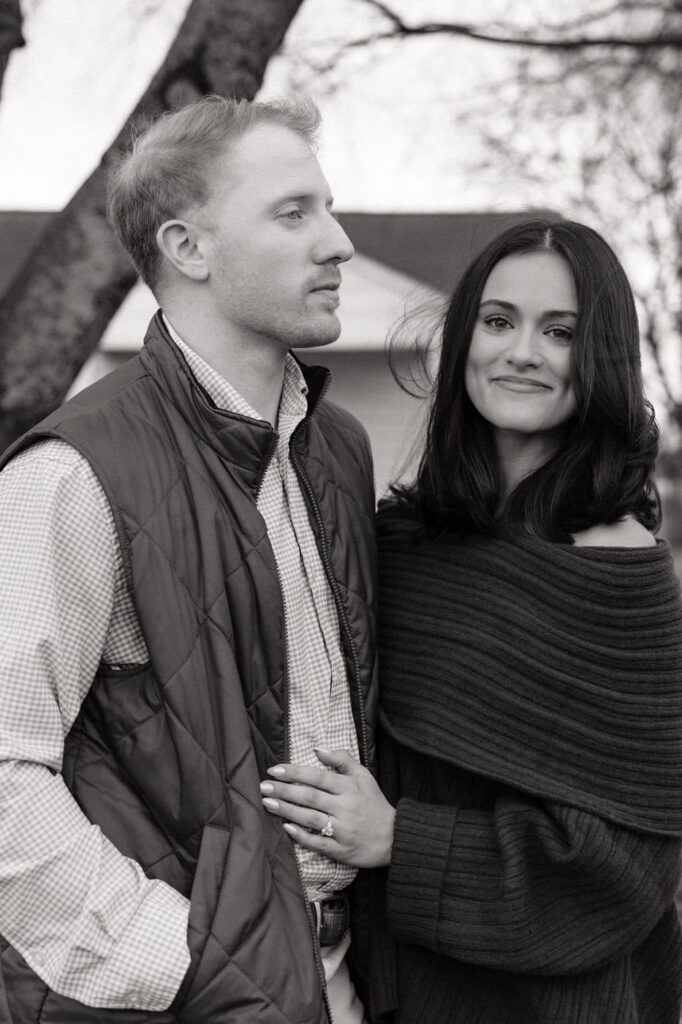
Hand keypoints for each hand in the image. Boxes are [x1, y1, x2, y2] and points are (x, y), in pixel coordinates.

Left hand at [260, 748, 394, 867]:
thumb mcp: (364, 776)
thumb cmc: (374, 804)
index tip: (274, 769)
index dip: (295, 772)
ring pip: (310, 818)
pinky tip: (286, 828)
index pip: (318, 777)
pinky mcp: (341, 850)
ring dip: (287, 810)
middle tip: (263, 786)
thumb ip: (342, 759)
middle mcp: (345, 808)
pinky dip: (301, 836)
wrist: (394, 837)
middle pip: (310, 797)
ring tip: (267, 803)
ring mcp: (343, 830)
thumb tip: (317, 748)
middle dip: (284, 790)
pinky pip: (318, 843)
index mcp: (349, 788)